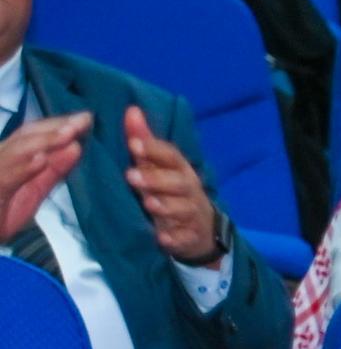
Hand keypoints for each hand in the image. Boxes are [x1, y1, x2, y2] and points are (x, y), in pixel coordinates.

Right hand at [0, 109, 89, 245]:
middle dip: (56, 127)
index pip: (35, 133)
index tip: (86, 119)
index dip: (59, 124)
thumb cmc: (4, 212)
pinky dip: (24, 166)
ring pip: (18, 150)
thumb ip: (54, 170)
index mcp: (11, 155)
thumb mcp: (35, 190)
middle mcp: (0, 155)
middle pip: (27, 135)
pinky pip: (6, 174)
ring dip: (45, 141)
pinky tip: (41, 159)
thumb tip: (76, 146)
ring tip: (69, 134)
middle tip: (84, 120)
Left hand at [121, 107, 219, 263]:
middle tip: (130, 176)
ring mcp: (192, 214)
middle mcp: (189, 190)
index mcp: (180, 169)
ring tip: (148, 204)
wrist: (200, 228)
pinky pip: (185, 238)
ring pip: (182, 209)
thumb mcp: (159, 165)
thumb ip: (145, 141)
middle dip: (155, 179)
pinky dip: (175, 239)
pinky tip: (162, 238)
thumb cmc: (171, 190)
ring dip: (165, 206)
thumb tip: (131, 109)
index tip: (133, 144)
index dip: (154, 149)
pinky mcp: (191, 237)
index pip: (171, 155)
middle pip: (178, 182)